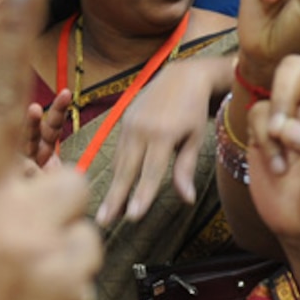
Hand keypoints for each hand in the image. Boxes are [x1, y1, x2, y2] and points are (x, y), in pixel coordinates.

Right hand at [96, 55, 232, 226]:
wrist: (182, 76)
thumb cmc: (194, 111)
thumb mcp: (195, 138)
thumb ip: (185, 168)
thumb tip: (187, 199)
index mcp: (163, 133)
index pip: (151, 171)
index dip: (142, 195)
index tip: (133, 217)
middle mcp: (142, 128)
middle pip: (127, 170)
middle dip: (116, 197)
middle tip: (104, 222)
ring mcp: (130, 123)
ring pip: (119, 162)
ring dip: (113, 188)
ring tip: (106, 214)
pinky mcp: (124, 120)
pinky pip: (119, 151)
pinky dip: (117, 171)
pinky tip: (114, 189)